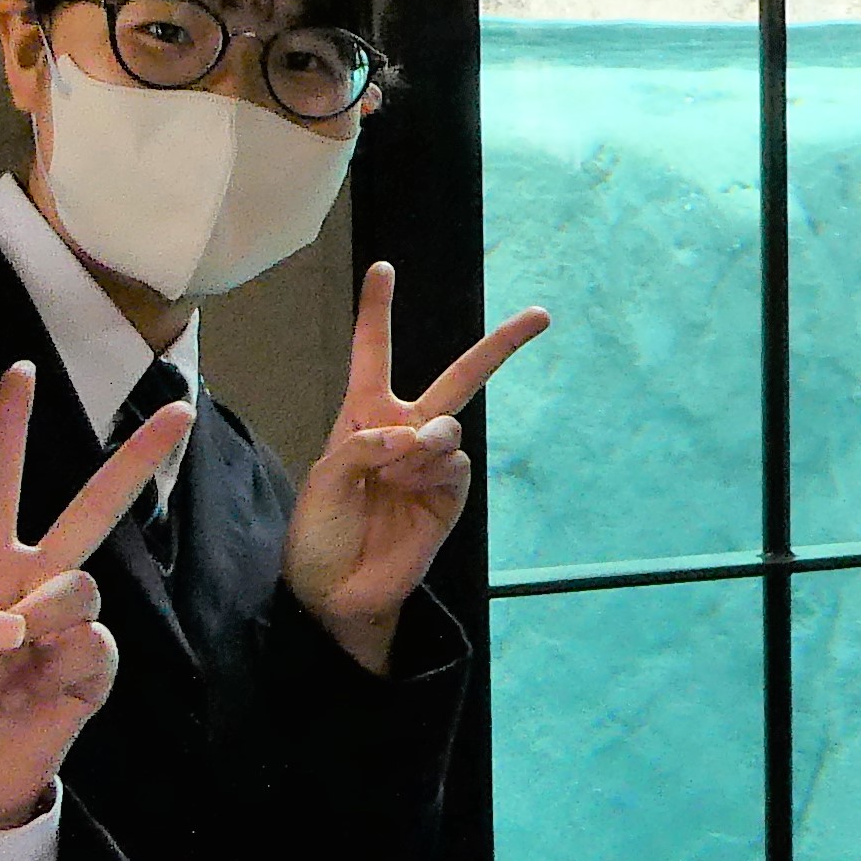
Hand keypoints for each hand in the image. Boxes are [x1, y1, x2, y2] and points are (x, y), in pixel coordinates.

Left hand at [0, 364, 189, 831]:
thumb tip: (17, 621)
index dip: (6, 429)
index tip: (20, 370)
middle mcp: (30, 584)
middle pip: (89, 510)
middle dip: (134, 460)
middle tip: (181, 410)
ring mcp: (65, 626)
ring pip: (84, 584)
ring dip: (49, 613)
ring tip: (19, 653)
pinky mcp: (90, 671)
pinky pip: (96, 645)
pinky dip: (66, 664)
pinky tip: (44, 686)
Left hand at [286, 267, 550, 672]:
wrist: (335, 591)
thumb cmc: (319, 530)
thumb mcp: (324, 477)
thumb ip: (365, 443)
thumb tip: (418, 436)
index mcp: (362, 416)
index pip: (372, 354)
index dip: (378, 311)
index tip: (384, 269)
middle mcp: (403, 431)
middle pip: (458, 377)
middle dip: (501, 345)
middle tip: (541, 315)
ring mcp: (430, 463)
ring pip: (450, 426)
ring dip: (420, 446)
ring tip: (393, 475)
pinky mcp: (450, 496)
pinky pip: (457, 464)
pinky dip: (432, 471)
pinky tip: (409, 489)